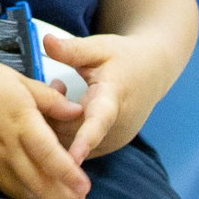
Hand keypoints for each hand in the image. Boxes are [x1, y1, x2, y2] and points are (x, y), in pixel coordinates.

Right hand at [0, 53, 89, 198]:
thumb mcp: (15, 80)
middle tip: (76, 198)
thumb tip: (76, 111)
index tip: (84, 186)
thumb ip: (48, 98)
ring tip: (52, 194)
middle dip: (63, 196)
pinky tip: (22, 185)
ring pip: (20, 191)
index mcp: (21, 120)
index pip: (52, 156)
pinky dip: (14, 189)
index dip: (71, 176)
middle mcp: (6, 145)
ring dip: (40, 197)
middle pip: (40, 183)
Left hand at [38, 30, 154, 162]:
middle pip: (71, 133)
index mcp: (113, 100)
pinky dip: (64, 129)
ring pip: (69, 142)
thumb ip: (72, 49)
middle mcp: (115, 128)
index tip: (73, 158)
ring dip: (56, 121)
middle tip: (55, 83)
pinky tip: (67, 106)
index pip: (98, 123)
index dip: (84, 140)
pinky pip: (75, 145)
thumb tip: (46, 40)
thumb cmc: (124, 58)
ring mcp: (112, 140)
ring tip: (63, 89)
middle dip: (51, 113)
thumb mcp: (99, 47)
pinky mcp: (107, 146)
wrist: (152, 72)